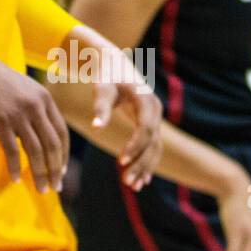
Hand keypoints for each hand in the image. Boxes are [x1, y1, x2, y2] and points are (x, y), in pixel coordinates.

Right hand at [0, 50, 68, 191]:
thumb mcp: (24, 89)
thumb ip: (36, 109)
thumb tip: (43, 137)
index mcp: (44, 98)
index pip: (62, 133)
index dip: (64, 155)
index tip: (62, 169)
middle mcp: (35, 106)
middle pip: (52, 145)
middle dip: (56, 169)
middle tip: (55, 186)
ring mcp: (18, 114)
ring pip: (36, 152)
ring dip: (40, 174)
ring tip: (41, 189)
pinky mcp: (0, 121)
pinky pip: (12, 151)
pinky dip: (15, 167)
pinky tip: (16, 179)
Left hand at [89, 72, 161, 191]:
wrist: (115, 64)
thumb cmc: (106, 75)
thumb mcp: (102, 88)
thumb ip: (100, 107)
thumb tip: (96, 127)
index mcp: (146, 100)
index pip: (145, 129)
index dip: (135, 146)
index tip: (120, 161)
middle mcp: (155, 110)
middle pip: (152, 142)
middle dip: (141, 162)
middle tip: (127, 182)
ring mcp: (155, 117)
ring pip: (154, 147)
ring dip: (145, 167)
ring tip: (134, 186)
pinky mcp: (150, 123)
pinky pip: (152, 146)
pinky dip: (147, 162)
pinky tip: (141, 179)